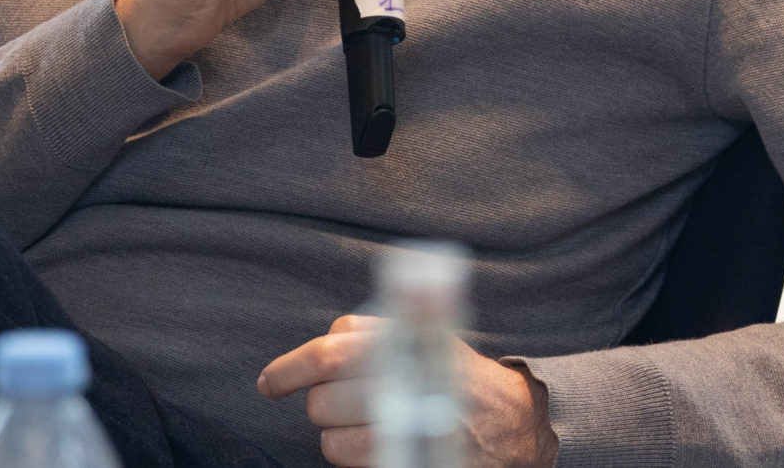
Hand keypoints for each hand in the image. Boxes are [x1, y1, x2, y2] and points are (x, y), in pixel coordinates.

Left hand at [256, 316, 559, 467]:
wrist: (511, 422)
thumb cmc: (457, 376)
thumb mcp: (427, 335)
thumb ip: (378, 330)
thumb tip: (324, 340)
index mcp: (407, 344)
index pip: (330, 353)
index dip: (291, 368)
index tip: (271, 382)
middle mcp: (407, 385)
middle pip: (323, 401)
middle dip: (322, 404)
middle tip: (342, 401)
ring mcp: (408, 429)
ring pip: (331, 441)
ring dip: (338, 437)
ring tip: (367, 426)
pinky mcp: (409, 461)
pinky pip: (355, 466)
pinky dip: (359, 458)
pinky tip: (379, 445)